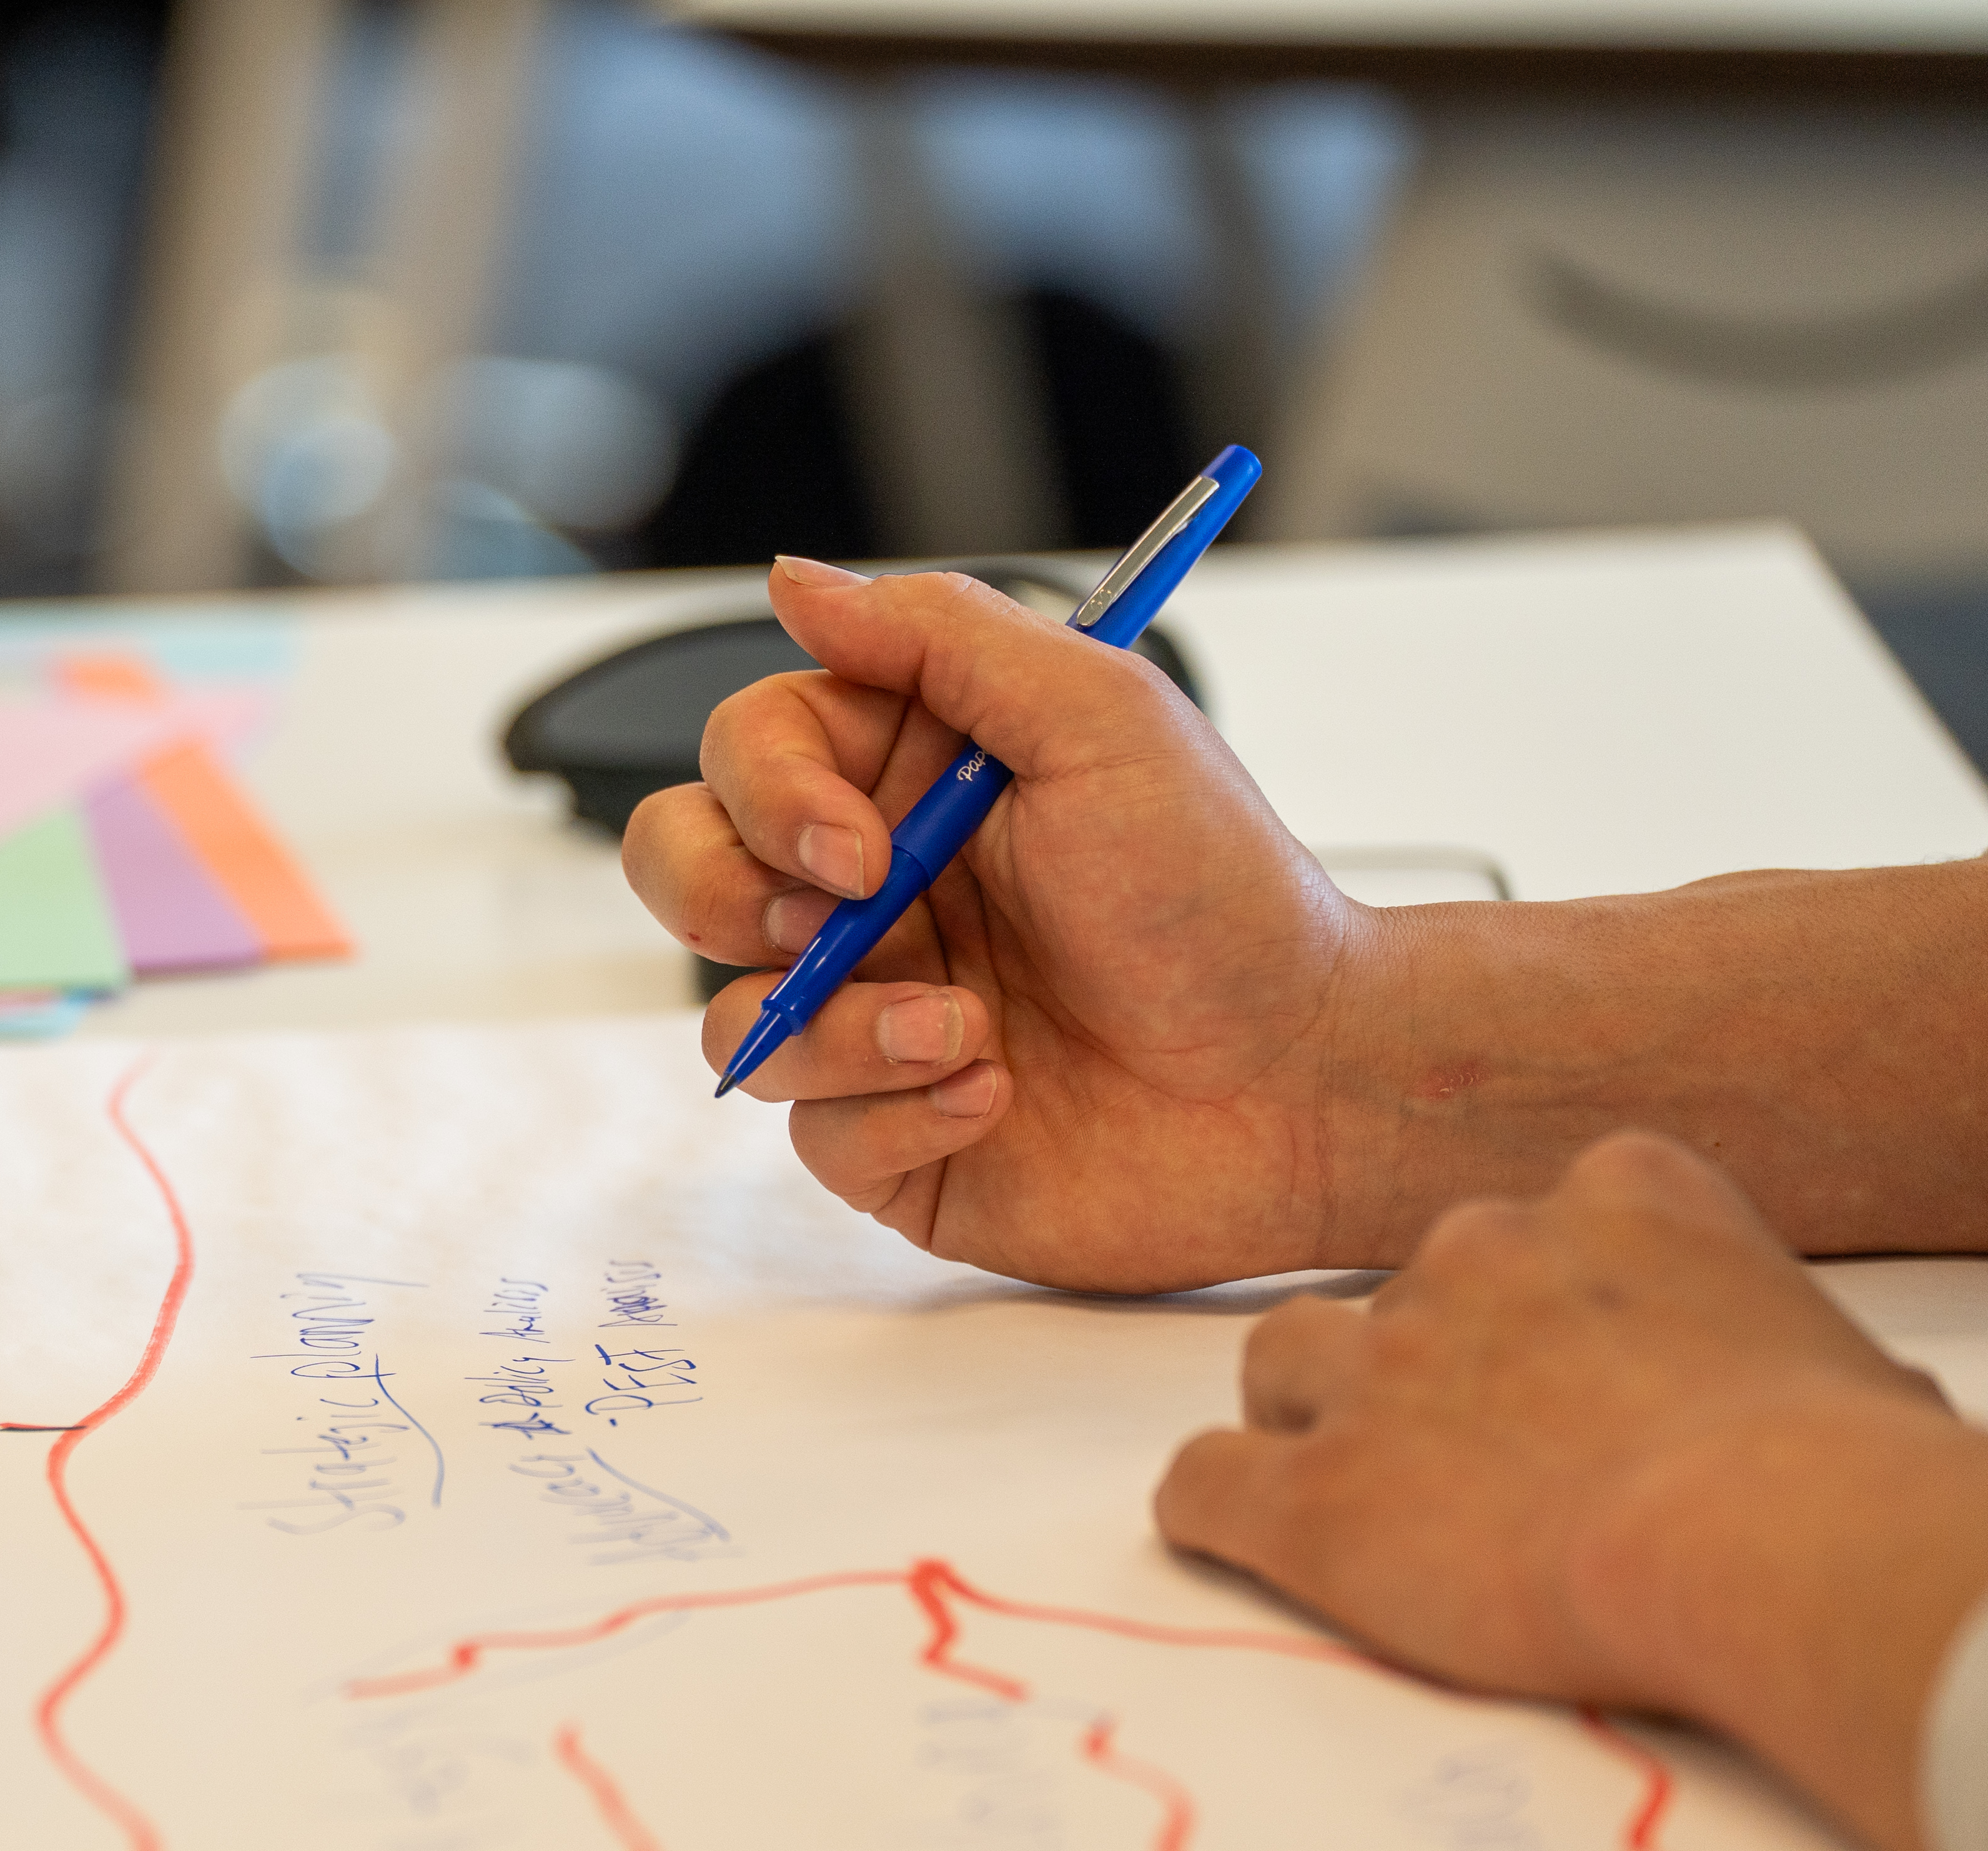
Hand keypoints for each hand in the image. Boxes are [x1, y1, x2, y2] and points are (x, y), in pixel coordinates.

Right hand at [622, 561, 1369, 1291]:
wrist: (1303, 1078)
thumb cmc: (1222, 900)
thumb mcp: (1099, 719)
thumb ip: (938, 635)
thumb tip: (797, 576)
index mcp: (905, 785)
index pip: (744, 757)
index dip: (767, 797)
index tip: (864, 846)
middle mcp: (873, 898)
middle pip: (684, 874)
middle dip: (732, 901)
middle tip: (852, 921)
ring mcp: (873, 1019)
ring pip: (728, 1020)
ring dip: (840, 1030)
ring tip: (969, 1032)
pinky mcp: (893, 1137)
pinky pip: (810, 1135)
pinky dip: (899, 1113)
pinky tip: (998, 1094)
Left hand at [1156, 1131, 1987, 1850]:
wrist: (1763, 1537)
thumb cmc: (1837, 1469)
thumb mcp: (1845, 1364)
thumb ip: (1782, 1354)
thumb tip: (1842, 1419)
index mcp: (1616, 1198)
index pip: (1539, 1219)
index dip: (1541, 1309)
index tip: (1575, 1379)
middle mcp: (1476, 1252)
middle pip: (1403, 1291)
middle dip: (1426, 1368)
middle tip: (1480, 1463)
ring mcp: (1381, 1368)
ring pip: (1282, 1357)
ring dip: (1306, 1416)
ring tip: (1363, 1493)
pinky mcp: (1311, 1493)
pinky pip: (1202, 1482)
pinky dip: (1217, 1514)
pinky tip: (1253, 1547)